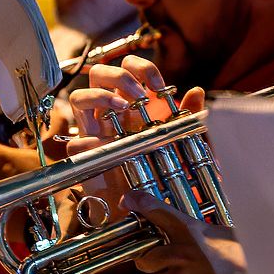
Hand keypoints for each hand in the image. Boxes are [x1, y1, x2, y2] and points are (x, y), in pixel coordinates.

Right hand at [69, 56, 204, 210]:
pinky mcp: (83, 155)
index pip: (127, 68)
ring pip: (78, 96)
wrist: (144, 206)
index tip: (159, 86)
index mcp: (130, 102)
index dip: (141, 68)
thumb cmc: (160, 169)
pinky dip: (89, 139)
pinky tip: (107, 142)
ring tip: (122, 107)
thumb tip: (197, 92)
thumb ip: (189, 116)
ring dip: (99, 96)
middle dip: (118, 76)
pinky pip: (75, 141)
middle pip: (98, 73)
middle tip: (138, 94)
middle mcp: (108, 112)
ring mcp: (93, 131)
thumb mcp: (181, 140)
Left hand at [127, 192, 262, 273]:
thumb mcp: (228, 235)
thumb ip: (203, 234)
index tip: (128, 201)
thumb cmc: (250, 263)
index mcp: (191, 232)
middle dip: (151, 261)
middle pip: (143, 257)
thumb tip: (194, 232)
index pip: (156, 211)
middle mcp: (179, 255)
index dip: (138, 203)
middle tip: (167, 263)